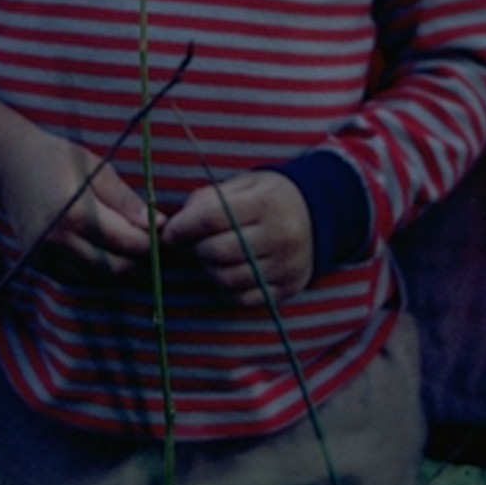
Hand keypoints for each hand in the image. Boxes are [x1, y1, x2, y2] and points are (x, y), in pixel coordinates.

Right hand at [0, 126, 156, 276]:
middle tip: (146, 236)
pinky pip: (78, 276)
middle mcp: (57, 241)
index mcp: (74, 213)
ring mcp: (44, 256)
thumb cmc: (55, 158)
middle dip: (137, 256)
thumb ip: (125, 199)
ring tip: (124, 238)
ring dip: (117, 263)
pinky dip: (96, 267)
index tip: (162, 228)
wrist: (7, 165)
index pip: (127, 243)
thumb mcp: (95, 167)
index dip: (151, 239)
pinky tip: (99, 244)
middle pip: (115, 268)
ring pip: (98, 277)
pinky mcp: (38, 264)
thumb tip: (158, 224)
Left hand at [160, 171, 312, 306]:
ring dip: (209, 270)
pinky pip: (243, 298)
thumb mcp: (242, 185)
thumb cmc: (268, 198)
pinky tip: (228, 271)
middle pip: (218, 251)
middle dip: (196, 249)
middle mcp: (282, 235)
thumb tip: (173, 228)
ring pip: (227, 278)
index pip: (212, 217)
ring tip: (212, 256)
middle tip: (193, 243)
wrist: (316, 214)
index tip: (169, 233)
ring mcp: (287, 265)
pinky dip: (226, 288)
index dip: (183, 227)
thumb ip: (207, 201)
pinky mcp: (288, 288)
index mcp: (267, 203)